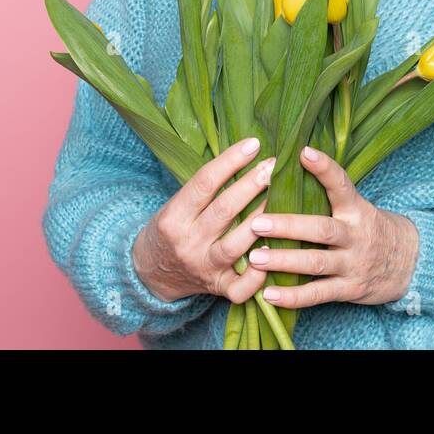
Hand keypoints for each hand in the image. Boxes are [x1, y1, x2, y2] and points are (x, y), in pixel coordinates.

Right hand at [132, 137, 276, 303]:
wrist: (151, 274)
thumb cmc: (170, 230)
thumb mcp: (175, 204)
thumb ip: (204, 188)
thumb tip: (245, 155)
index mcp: (173, 218)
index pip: (204, 183)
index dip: (230, 161)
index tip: (253, 144)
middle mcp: (188, 244)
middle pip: (224, 210)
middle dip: (252, 185)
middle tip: (274, 165)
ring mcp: (204, 268)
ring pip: (236, 245)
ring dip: (262, 221)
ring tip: (283, 198)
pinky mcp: (218, 289)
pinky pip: (242, 287)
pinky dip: (260, 274)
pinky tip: (276, 250)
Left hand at [245, 146, 419, 308]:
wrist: (409, 262)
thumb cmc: (370, 228)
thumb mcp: (358, 207)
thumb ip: (329, 195)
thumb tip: (289, 166)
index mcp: (356, 209)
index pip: (341, 185)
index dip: (324, 168)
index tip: (303, 152)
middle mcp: (356, 235)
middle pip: (322, 229)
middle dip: (288, 226)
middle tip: (257, 222)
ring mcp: (353, 263)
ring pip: (317, 262)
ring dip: (284, 261)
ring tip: (255, 257)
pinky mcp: (349, 289)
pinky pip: (319, 294)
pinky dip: (293, 297)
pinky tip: (268, 294)